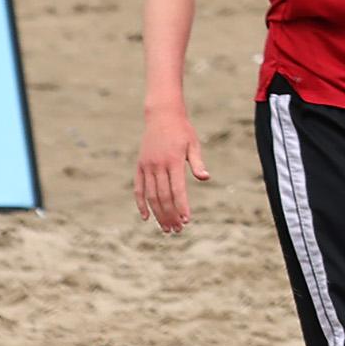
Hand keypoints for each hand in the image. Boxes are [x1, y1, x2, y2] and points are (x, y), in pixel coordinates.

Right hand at [134, 108, 207, 234]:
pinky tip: (146, 217)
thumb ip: (198, 162)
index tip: (186, 220)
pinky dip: (141, 204)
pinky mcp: (139, 167)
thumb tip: (206, 178)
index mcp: (173, 161)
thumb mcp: (193, 144)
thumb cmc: (182, 131)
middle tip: (177, 230)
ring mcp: (147, 167)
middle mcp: (158, 166)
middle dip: (170, 215)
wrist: (161, 115)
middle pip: (163, 197)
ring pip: (151, 196)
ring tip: (166, 228)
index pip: (177, 190)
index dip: (182, 206)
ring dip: (158, 214)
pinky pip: (138, 189)